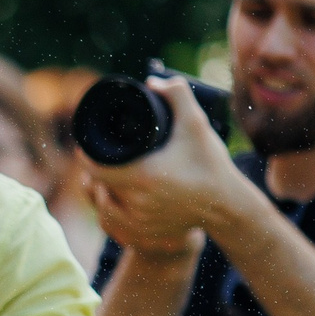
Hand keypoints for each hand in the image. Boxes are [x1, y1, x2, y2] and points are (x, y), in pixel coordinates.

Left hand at [81, 74, 248, 257]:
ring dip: (99, 190)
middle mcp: (136, 203)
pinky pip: (113, 224)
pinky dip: (109, 210)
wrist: (228, 206)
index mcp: (142, 177)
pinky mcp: (144, 233)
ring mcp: (139, 222)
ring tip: (103, 174)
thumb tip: (153, 82)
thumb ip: (177, 96)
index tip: (87, 143)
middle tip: (97, 154)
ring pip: (101, 206)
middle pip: (96, 185)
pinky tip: (110, 199)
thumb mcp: (196, 124)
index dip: (86, 154)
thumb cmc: (211, 165)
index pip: (93, 167)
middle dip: (94, 170)